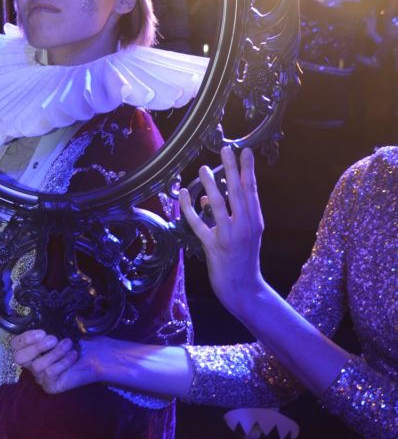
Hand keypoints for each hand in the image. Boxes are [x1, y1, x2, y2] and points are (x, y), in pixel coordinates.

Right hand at [11, 330, 99, 392]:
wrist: (99, 355)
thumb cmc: (79, 341)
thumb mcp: (60, 331)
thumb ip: (46, 330)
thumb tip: (38, 325)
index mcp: (32, 349)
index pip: (15, 346)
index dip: (25, 338)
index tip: (43, 332)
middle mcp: (33, 364)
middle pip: (19, 358)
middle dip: (35, 347)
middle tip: (53, 339)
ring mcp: (41, 377)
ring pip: (38, 366)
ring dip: (56, 352)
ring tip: (69, 345)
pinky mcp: (51, 386)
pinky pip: (50, 373)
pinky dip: (63, 362)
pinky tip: (74, 355)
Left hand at [179, 146, 264, 317]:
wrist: (244, 289)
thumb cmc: (243, 258)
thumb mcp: (244, 234)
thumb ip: (232, 214)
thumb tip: (208, 195)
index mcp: (255, 221)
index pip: (252, 191)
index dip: (248, 170)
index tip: (246, 151)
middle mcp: (245, 226)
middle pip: (238, 193)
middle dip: (232, 170)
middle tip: (226, 149)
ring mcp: (230, 237)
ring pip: (219, 206)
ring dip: (211, 186)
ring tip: (203, 168)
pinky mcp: (214, 247)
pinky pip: (199, 224)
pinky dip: (189, 209)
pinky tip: (183, 194)